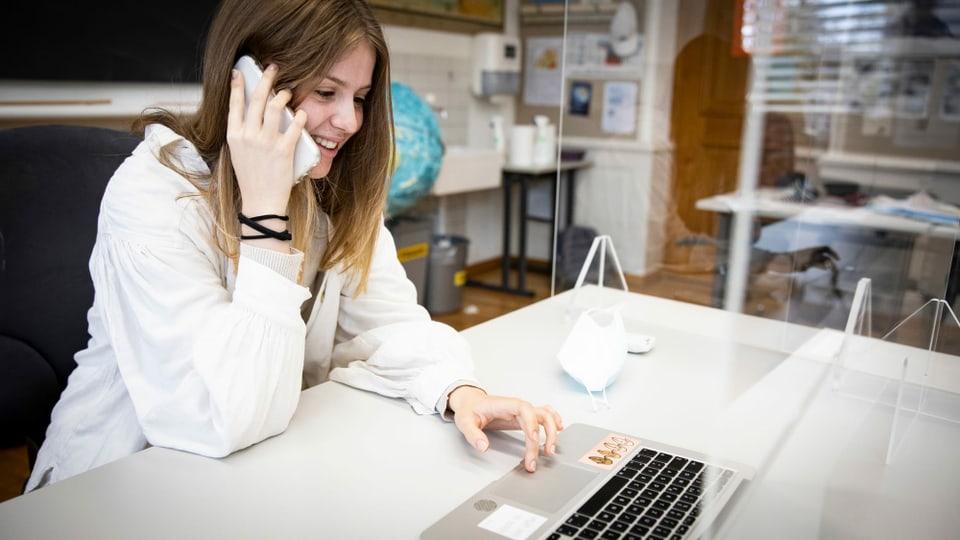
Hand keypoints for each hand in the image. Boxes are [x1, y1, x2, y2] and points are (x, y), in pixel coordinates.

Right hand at [227, 63, 306, 217]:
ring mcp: (265, 143)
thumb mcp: (238, 152)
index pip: (234, 103)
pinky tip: (302, 113)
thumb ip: (242, 132)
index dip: (238, 85)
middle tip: (273, 68)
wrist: (260, 202)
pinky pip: (294, 127)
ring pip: (275, 108)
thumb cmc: (251, 177)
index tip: (241, 71)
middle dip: (266, 79)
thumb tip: (249, 112)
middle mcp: (248, 136)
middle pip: (257, 99)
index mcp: (234, 135)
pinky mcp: (283, 151)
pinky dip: (299, 117)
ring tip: (288, 91)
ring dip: (283, 95)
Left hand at [447, 386, 562, 472]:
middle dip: (546, 434)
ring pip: (545, 416)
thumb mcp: (464, 422)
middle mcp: (517, 407)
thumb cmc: (469, 409)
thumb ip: (473, 434)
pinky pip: (544, 415)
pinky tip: (559, 430)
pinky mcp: (524, 416)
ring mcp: (522, 411)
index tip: (533, 438)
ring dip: (552, 432)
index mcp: (505, 405)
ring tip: (550, 450)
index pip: (524, 409)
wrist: (470, 401)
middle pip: (540, 415)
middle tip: (544, 454)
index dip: (532, 422)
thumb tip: (483, 446)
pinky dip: (554, 421)